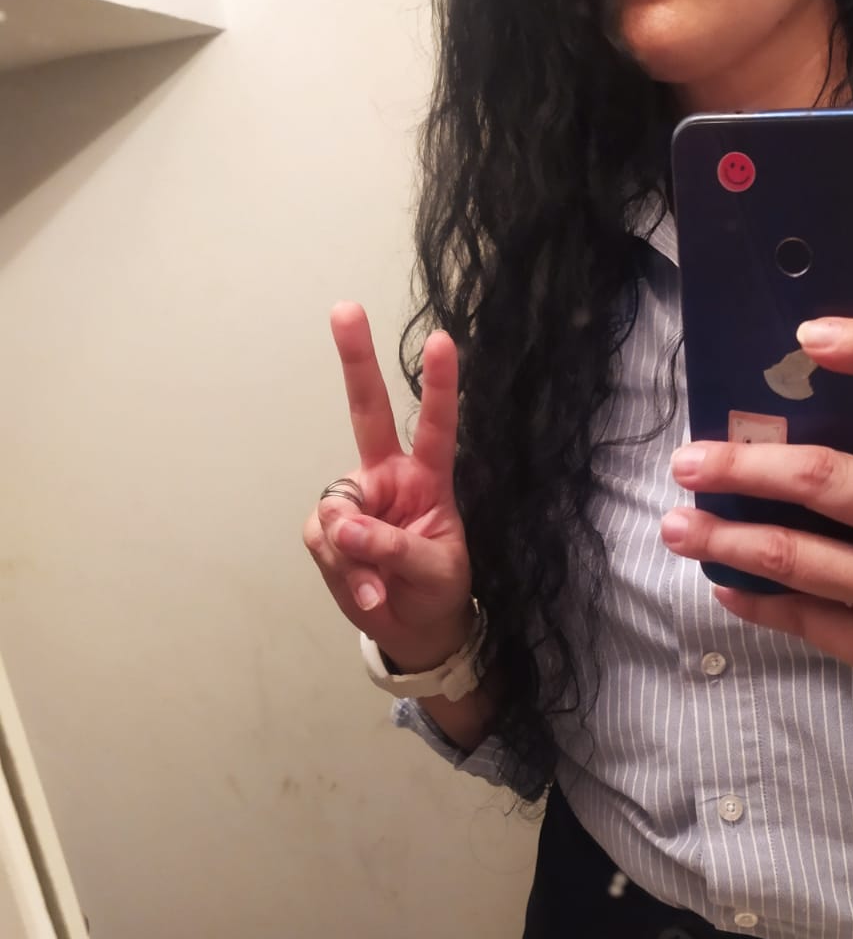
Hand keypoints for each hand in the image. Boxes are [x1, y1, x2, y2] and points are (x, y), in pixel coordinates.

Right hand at [302, 303, 472, 671]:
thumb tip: (346, 527)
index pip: (435, 426)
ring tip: (378, 588)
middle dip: (355, 361)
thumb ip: (393, 549)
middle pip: (366, 411)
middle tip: (345, 309)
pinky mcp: (327, 533)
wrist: (414, 629)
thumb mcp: (432, 573)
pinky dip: (343, 573)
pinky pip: (324, 543)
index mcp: (427, 479)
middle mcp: (387, 478)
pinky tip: (365, 594)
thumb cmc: (436, 589)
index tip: (442, 340)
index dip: (438, 386)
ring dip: (353, 553)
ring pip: (337, 509)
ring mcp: (354, 502)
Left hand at [660, 317, 852, 746]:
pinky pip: (799, 618)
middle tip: (687, 459)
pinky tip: (722, 582)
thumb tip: (802, 417)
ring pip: (792, 556)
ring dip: (722, 538)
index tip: (808, 333)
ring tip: (675, 524)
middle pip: (826, 477)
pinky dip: (751, 598)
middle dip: (741, 466)